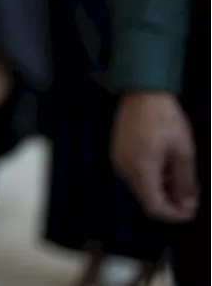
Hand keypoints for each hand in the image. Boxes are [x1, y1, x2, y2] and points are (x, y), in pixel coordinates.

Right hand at [111, 90, 199, 222]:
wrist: (142, 92)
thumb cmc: (164, 118)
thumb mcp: (183, 152)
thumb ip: (185, 182)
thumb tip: (188, 205)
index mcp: (140, 170)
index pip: (154, 207)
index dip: (174, 215)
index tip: (190, 212)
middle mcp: (124, 169)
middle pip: (146, 199)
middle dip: (169, 202)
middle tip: (189, 194)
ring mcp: (118, 160)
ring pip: (140, 187)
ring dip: (160, 189)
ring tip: (178, 178)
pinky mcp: (117, 152)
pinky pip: (133, 174)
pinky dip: (150, 178)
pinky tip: (163, 166)